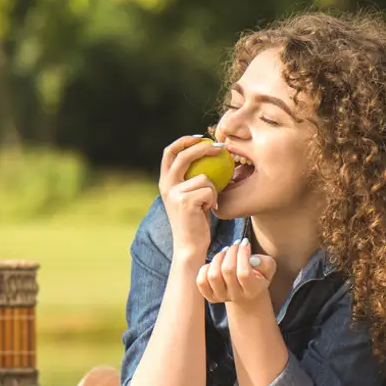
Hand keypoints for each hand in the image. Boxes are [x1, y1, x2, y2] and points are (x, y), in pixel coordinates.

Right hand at [159, 136, 224, 257]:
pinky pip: (210, 190)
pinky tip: (207, 211)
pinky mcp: (186, 201)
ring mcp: (175, 193)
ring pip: (204, 177)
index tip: (201, 139)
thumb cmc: (195, 221)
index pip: (170, 152)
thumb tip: (207, 156)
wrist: (189, 246)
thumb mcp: (189, 196)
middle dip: (203, 148)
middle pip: (184, 156)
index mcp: (165, 182)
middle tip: (220, 148)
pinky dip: (214, 200)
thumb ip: (191, 179)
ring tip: (207, 204)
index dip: (184, 141)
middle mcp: (166, 186)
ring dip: (212, 190)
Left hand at [196, 238, 277, 304]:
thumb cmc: (258, 275)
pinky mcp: (210, 296)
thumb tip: (252, 259)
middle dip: (231, 251)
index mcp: (252, 290)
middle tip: (235, 245)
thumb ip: (266, 263)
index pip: (244, 273)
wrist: (247, 293)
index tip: (245, 243)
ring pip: (213, 275)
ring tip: (226, 251)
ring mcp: (221, 297)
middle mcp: (236, 296)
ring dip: (218, 257)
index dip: (242, 254)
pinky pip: (201, 281)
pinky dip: (206, 268)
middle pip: (227, 270)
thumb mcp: (268, 268)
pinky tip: (216, 263)